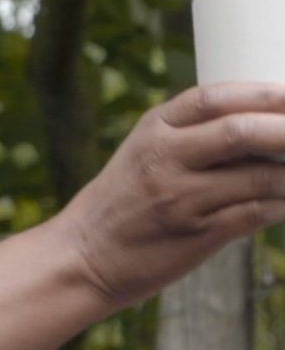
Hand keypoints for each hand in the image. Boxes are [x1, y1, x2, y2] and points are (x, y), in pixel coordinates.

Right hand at [60, 81, 284, 311]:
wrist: (84, 256)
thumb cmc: (121, 202)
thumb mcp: (143, 153)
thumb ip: (190, 136)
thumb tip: (260, 125)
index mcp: (154, 130)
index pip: (213, 98)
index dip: (261, 93)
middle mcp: (166, 160)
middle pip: (239, 132)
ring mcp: (181, 199)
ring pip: (257, 177)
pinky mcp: (196, 236)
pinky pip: (254, 214)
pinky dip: (280, 205)